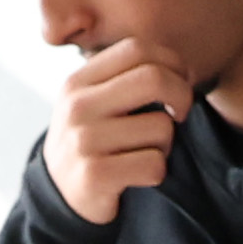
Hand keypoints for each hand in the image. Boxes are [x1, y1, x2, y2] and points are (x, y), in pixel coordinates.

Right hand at [48, 39, 191, 224]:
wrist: (60, 194)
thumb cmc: (92, 141)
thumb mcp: (94, 102)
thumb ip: (124, 79)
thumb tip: (179, 66)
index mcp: (79, 81)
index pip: (137, 49)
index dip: (172, 63)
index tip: (179, 83)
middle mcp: (77, 106)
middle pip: (153, 78)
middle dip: (182, 95)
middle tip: (180, 114)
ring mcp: (84, 140)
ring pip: (161, 127)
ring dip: (166, 144)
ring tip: (145, 151)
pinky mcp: (95, 174)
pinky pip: (155, 165)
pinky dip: (157, 173)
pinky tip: (137, 175)